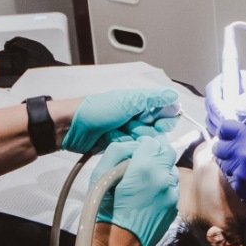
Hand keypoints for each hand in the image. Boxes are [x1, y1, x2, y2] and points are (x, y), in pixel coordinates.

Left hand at [62, 88, 179, 152]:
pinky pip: (132, 149)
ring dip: (132, 139)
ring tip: (117, 133)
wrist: (70, 128)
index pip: (165, 112)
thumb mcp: (128, 101)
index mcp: (141, 103)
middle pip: (157, 129)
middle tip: (133, 128)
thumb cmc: (99, 110)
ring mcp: (128, 131)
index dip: (166, 120)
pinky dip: (124, 146)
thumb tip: (175, 96)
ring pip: (144, 141)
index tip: (161, 124)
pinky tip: (111, 142)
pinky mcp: (120, 145)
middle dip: (147, 131)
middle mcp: (137, 116)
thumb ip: (153, 99)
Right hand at [89, 135, 178, 245]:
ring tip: (144, 178)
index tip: (136, 149)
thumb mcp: (99, 174)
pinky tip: (148, 193)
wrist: (116, 242)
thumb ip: (117, 151)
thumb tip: (132, 144)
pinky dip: (163, 185)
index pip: (152, 141)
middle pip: (167, 151)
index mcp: (144, 168)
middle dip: (156, 150)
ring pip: (172, 169)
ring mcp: (171, 193)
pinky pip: (173, 187)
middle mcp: (163, 178)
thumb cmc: (103, 209)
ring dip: (161, 168)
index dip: (143, 143)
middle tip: (144, 156)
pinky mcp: (175, 205)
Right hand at [204, 71, 245, 135]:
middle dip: (220, 119)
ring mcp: (222, 106)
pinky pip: (218, 127)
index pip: (213, 91)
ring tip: (237, 132)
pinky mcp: (226, 119)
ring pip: (212, 119)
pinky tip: (235, 135)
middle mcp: (222, 92)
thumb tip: (236, 109)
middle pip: (211, 107)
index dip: (217, 105)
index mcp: (228, 79)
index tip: (227, 117)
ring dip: (221, 128)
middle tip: (234, 128)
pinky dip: (224, 133)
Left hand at [212, 119, 245, 226]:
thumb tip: (237, 134)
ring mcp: (240, 171)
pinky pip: (229, 178)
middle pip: (218, 147)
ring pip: (222, 164)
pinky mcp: (239, 187)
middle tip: (234, 152)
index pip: (226, 127)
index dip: (225, 132)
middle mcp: (244, 153)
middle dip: (225, 149)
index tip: (227, 135)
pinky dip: (236, 178)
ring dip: (230, 164)